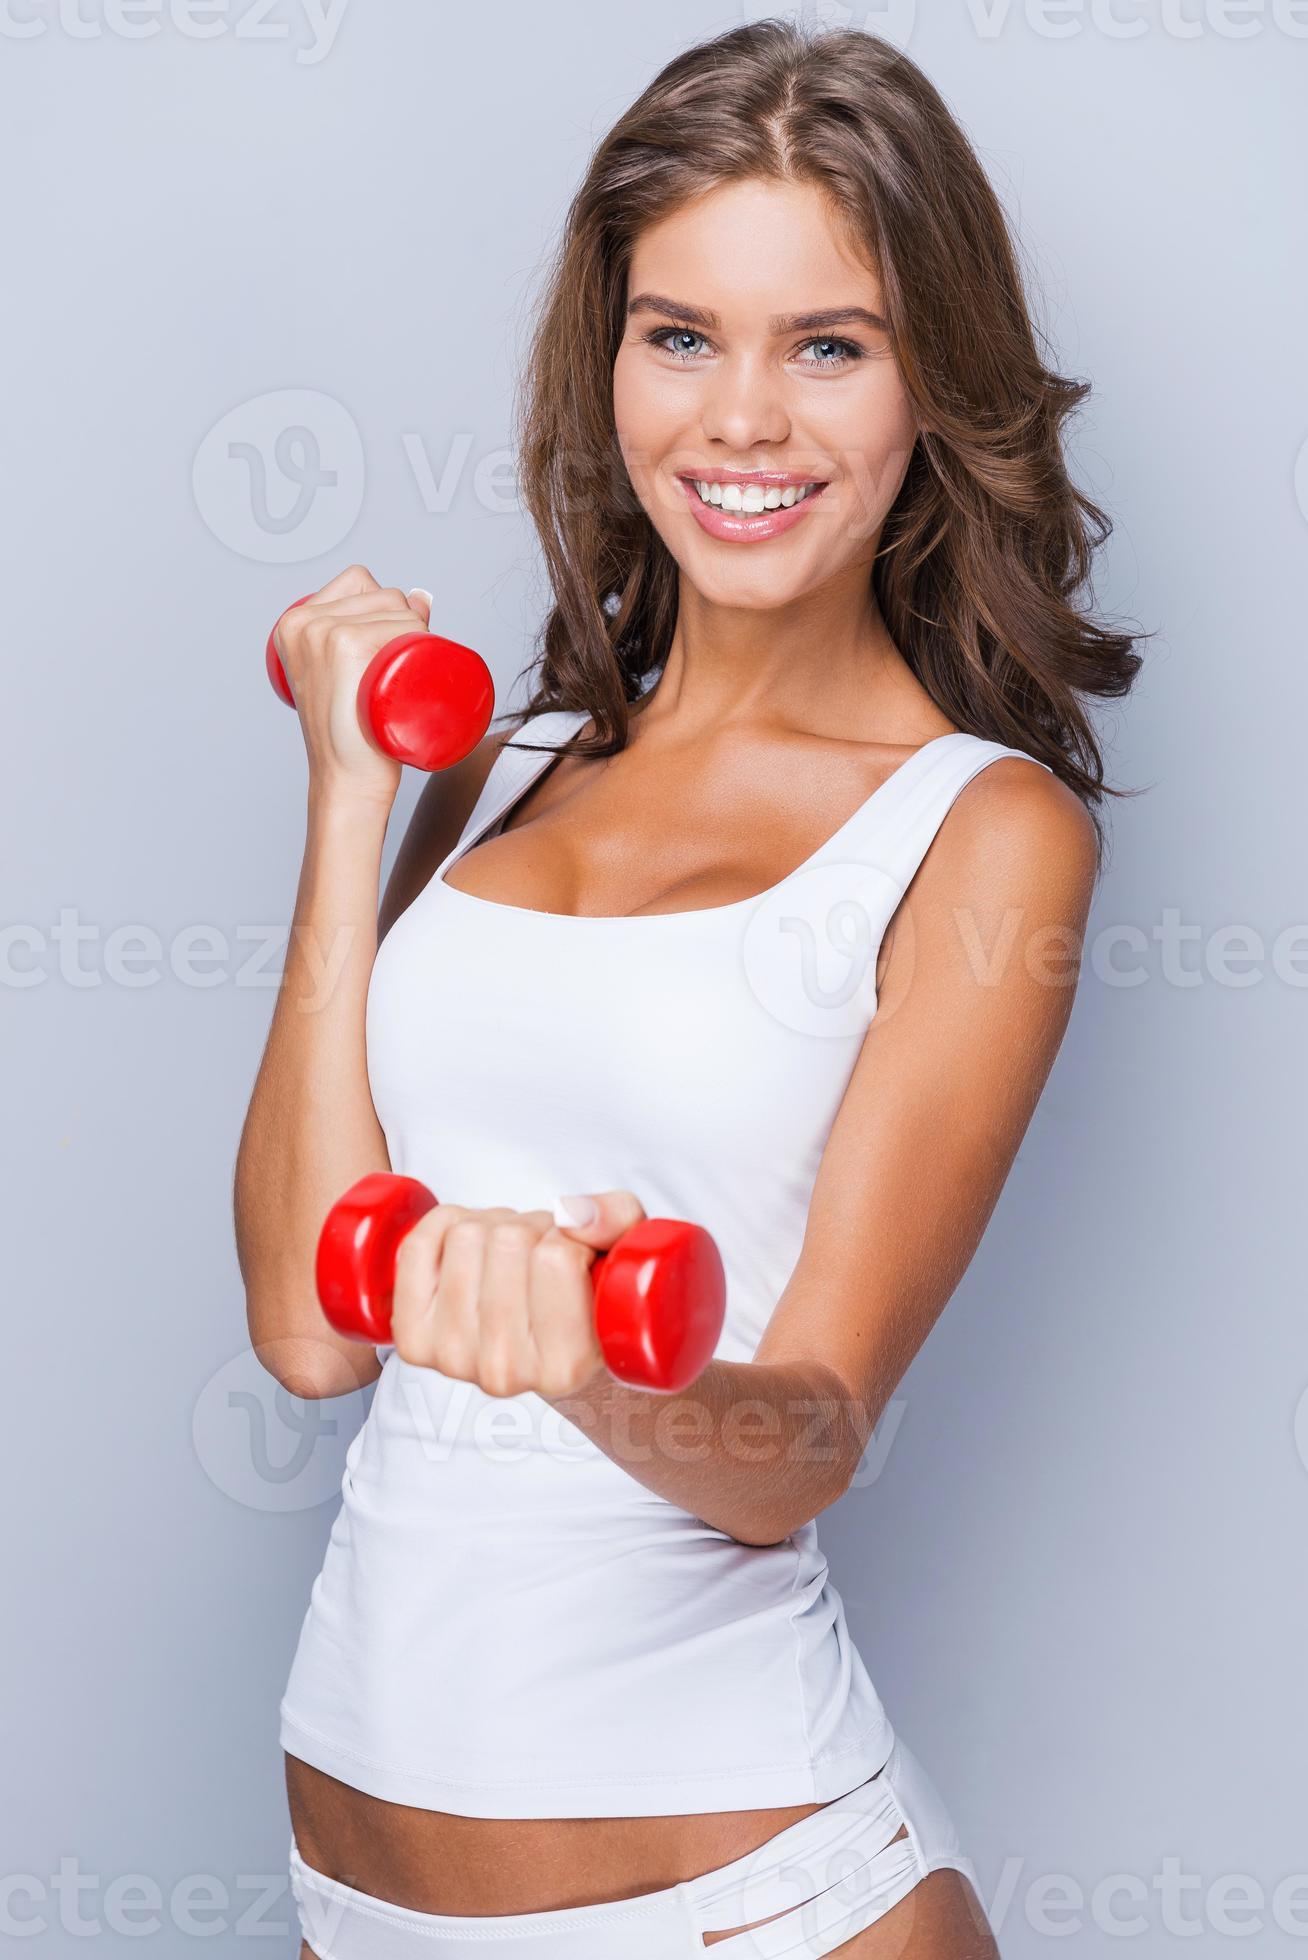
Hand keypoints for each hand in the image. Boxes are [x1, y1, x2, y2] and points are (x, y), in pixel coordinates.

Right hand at [269, 563, 433, 806]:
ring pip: (397, 608)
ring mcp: (323, 632)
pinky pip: (402, 623)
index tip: (388, 646)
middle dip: (406, 622)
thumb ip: (378, 630)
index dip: (386, 606)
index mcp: (294, 622)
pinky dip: (416, 637)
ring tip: (397, 678)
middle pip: (383, 593)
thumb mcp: (353, 674)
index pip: (360, 580)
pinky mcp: (344, 646)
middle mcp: (303, 622)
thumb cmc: (353, 735)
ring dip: (417, 635)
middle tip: (397, 672)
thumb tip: (421, 596)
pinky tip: (404, 665)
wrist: (346, 781)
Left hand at [389, 1191, 647, 1397]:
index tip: (578, 1254)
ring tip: (512, 1254)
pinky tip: (466, 1242)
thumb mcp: (628, 1253)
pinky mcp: (413, 1339)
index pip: (557, 1257)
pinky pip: (416, 1248)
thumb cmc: (589, 1298)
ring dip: (493, 1225)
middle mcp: (505, 1372)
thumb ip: (618, 1221)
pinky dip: (442, 1224)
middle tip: (543, 1252)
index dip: (570, 1235)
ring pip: (466, 1236)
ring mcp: (452, 1359)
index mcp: (565, 1367)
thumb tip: (570, 1215)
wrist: (540, 1347)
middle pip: (508, 1242)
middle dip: (532, 1228)